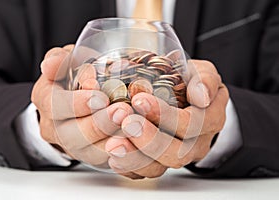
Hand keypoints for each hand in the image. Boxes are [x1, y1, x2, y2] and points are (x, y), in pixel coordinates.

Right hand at [31, 45, 132, 167]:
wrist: (74, 102)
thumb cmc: (74, 77)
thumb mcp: (64, 61)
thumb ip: (58, 59)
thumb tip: (50, 65)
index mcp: (46, 101)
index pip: (55, 106)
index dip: (77, 104)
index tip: (100, 97)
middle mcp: (56, 129)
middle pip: (73, 135)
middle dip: (99, 124)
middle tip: (122, 111)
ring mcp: (73, 146)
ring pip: (91, 153)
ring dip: (114, 141)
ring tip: (134, 126)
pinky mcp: (91, 157)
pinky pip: (106, 162)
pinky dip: (123, 154)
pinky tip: (137, 143)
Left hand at [105, 60, 228, 178]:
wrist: (185, 98)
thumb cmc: (190, 83)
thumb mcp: (203, 73)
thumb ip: (205, 80)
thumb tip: (201, 97)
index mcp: (210, 119)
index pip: (193, 123)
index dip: (167, 115)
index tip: (141, 100)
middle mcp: (196, 143)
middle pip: (176, 152)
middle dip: (149, 139)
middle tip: (127, 122)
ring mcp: (178, 156)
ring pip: (159, 167)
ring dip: (135, 157)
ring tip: (114, 144)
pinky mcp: (160, 163)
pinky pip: (145, 173)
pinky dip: (128, 166)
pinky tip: (114, 157)